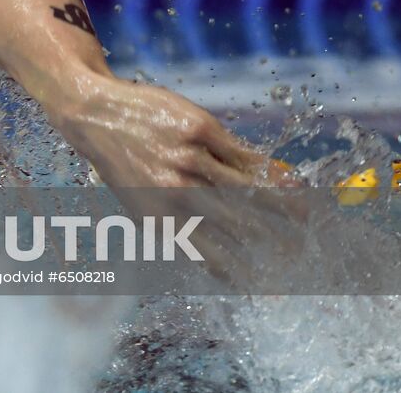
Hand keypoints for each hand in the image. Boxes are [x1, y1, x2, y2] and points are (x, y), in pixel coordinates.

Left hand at [47, 76, 304, 289]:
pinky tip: (291, 182)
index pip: (212, 256)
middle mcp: (176, 195)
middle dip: (275, 243)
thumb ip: (178, 226)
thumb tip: (217, 257)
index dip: (245, 273)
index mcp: (160, 222)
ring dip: (285, 206)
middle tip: (299, 252)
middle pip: (240, 225)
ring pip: (250, 190)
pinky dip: (272, 172)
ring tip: (307, 217)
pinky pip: (244, 156)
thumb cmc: (121, 164)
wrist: (93, 114)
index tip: (269, 286)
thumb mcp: (140, 204)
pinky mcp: (200, 131)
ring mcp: (188, 160)